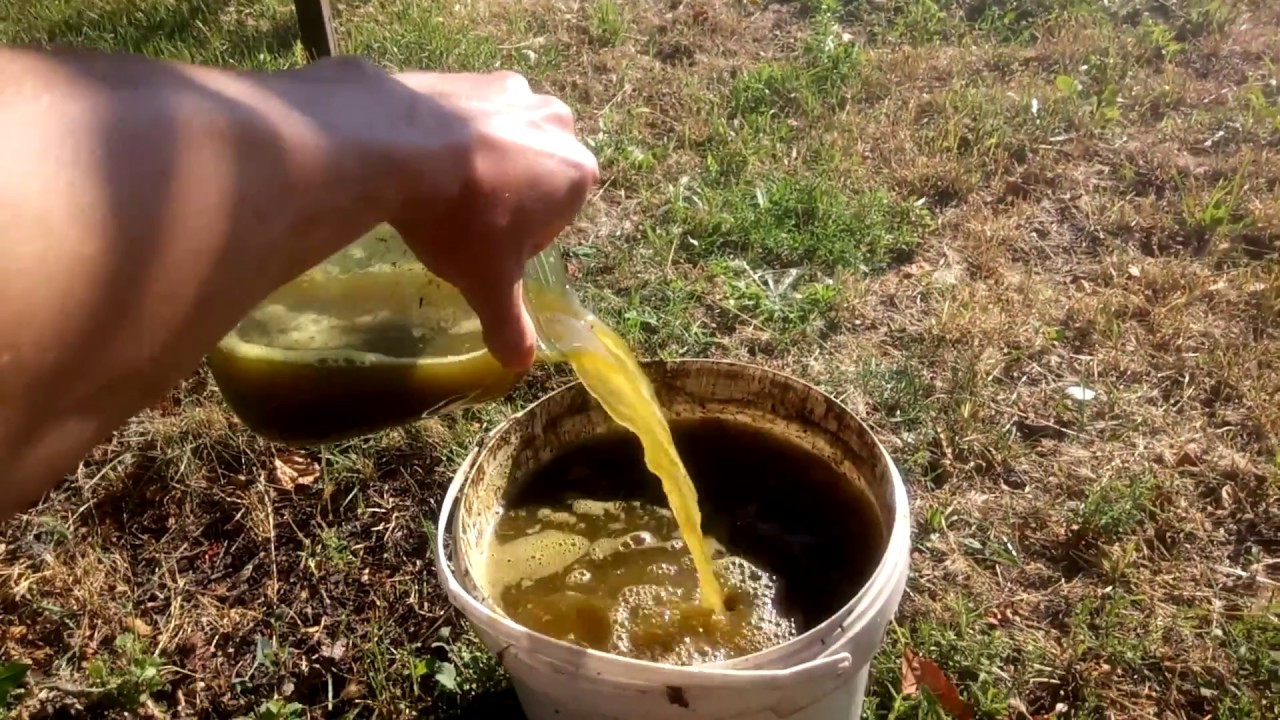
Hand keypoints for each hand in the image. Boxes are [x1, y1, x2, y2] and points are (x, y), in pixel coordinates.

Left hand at [386, 71, 598, 369]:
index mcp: (576, 173)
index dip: (521, 238)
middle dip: (507, 195)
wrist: (397, 144)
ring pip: (504, 139)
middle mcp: (558, 123)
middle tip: (464, 220)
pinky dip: (451, 134)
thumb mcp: (488, 282)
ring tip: (438, 190)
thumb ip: (510, 323)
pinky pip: (468, 113)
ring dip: (482, 161)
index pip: (557, 217)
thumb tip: (519, 364)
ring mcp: (514, 91)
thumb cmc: (461, 219)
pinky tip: (419, 158)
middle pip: (536, 173)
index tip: (488, 246)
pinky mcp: (470, 73)